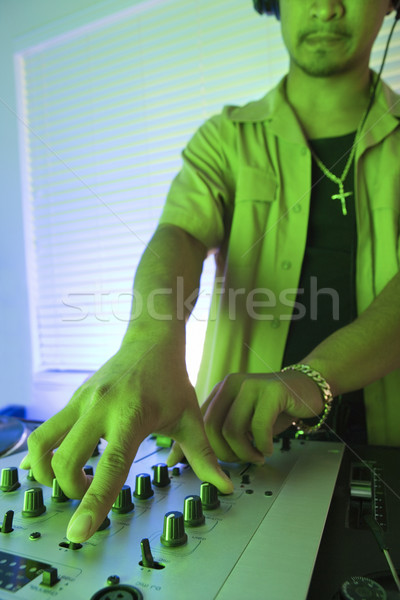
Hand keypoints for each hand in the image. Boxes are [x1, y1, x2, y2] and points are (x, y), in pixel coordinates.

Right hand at [19, 338, 232, 542]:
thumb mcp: (191, 417)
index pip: (109, 467)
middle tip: (90, 493)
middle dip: (71, 490)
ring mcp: (81, 401)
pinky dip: (46, 453)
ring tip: (70, 479)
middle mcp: (100, 408)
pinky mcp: (72, 398)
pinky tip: (59, 462)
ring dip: (47, 471)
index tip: (79, 532)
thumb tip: (225, 487)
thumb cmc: (171, 379)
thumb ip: (204, 456)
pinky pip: (46, 430)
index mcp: (131, 417)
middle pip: (65, 461)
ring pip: (42, 442)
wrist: (150, 340)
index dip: (93, 502)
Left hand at [168, 370, 323, 465]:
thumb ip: (223, 433)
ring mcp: (251, 385)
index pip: (200, 422)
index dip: (203, 448)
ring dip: (245, 452)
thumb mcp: (244, 420)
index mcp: (221, 390)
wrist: (306, 388)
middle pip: (212, 428)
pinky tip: (268, 448)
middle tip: (242, 460)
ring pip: (232, 430)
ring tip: (257, 456)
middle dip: (226, 453)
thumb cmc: (274, 408)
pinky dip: (263, 445)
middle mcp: (232, 384)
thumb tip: (201, 458)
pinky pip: (259, 427)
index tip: (210, 464)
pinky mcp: (272, 391)